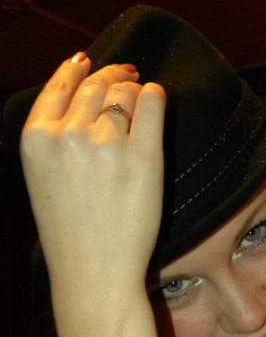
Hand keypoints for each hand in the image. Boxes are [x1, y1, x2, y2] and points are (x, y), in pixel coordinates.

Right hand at [19, 53, 165, 304]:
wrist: (94, 274)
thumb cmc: (71, 235)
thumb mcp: (41, 179)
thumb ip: (52, 140)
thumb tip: (79, 102)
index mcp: (36, 138)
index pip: (59, 85)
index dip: (76, 69)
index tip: (88, 62)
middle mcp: (68, 134)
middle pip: (95, 84)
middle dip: (111, 76)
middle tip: (126, 75)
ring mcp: (107, 144)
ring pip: (124, 91)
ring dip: (134, 89)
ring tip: (141, 96)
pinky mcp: (144, 157)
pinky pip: (153, 104)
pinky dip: (156, 97)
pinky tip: (156, 100)